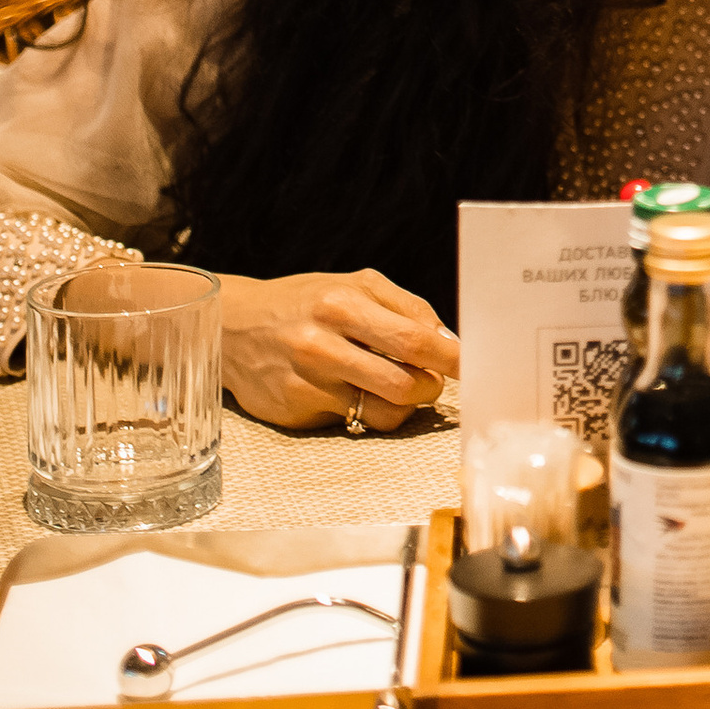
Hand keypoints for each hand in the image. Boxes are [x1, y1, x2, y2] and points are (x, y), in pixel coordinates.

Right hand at [217, 269, 457, 431]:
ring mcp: (307, 383)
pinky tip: (356, 392)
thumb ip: (406, 308)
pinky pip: (352, 423)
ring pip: (384, 413)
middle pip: (405, 383)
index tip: (475, 366)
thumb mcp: (354, 285)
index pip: (415, 340)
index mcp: (343, 304)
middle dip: (432, 387)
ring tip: (398, 386)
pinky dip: (366, 411)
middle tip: (433, 380)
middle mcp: (323, 345)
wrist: (234, 325)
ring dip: (405, 405)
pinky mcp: (295, 413)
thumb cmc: (305, 302)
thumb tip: (448, 340)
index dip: (452, 358)